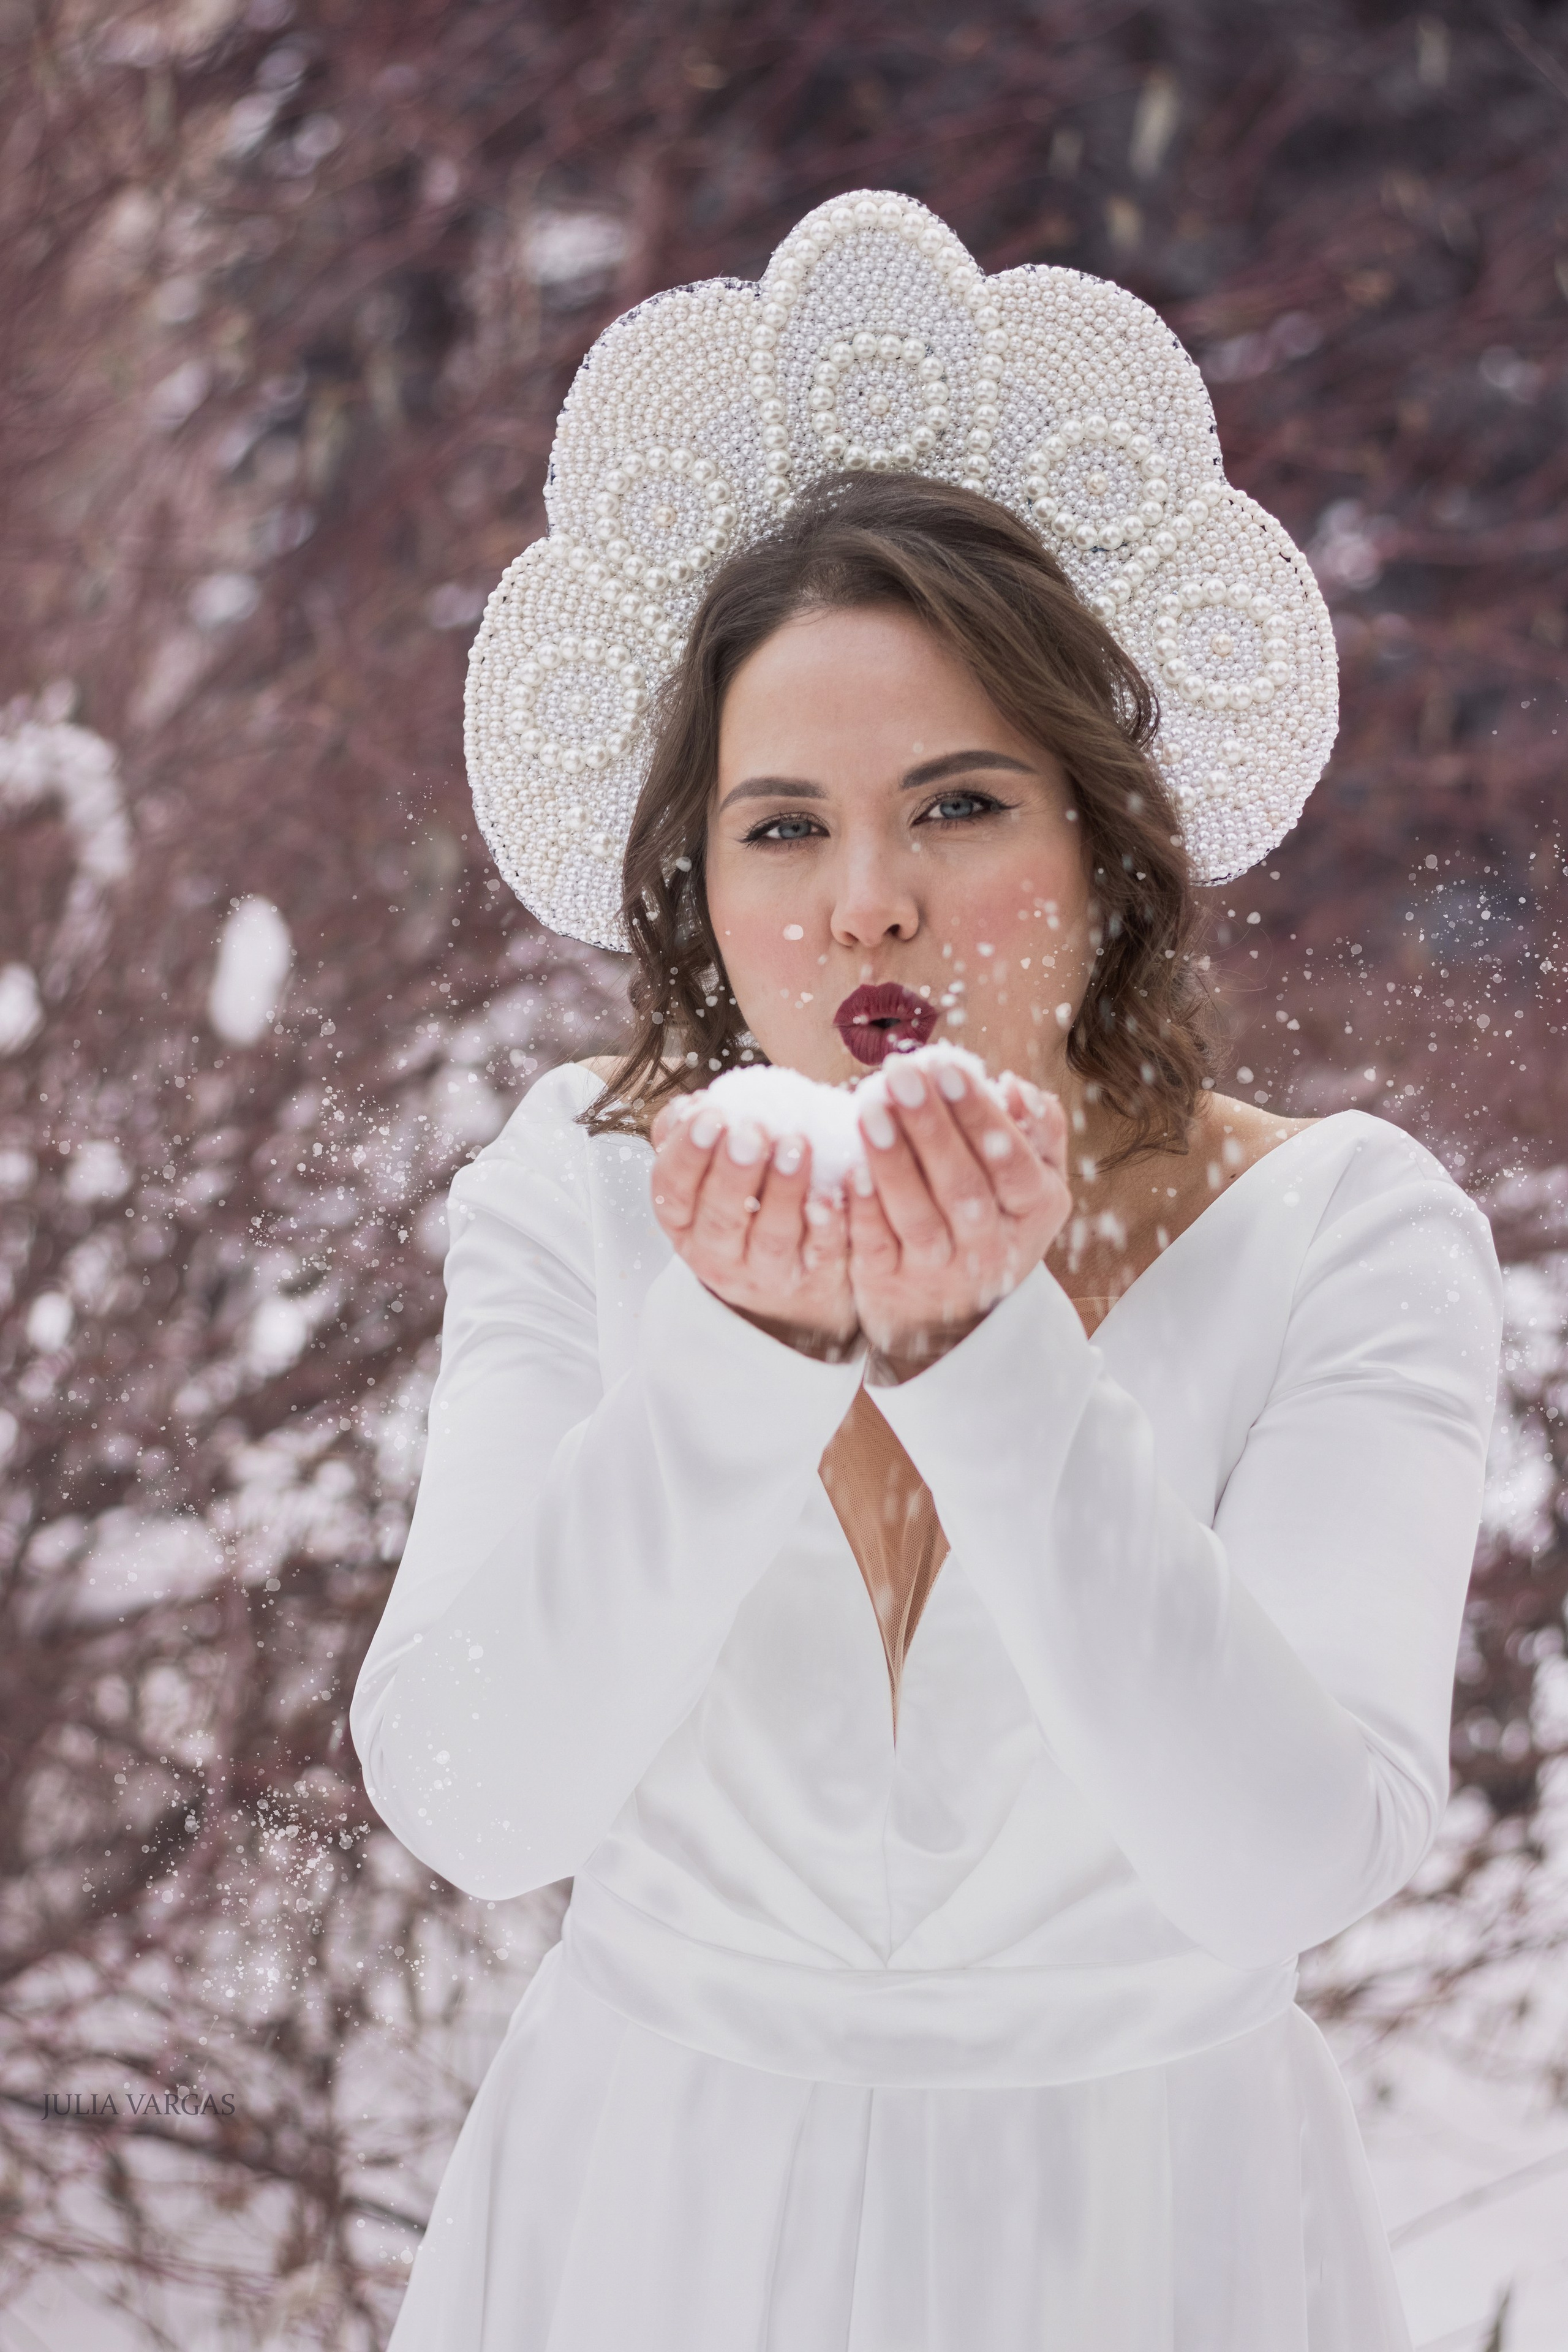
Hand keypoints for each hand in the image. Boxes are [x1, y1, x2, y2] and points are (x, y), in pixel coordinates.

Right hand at [649, 1099, 858, 1352]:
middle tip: (751, 1132)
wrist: (787, 1271)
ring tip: (796, 1145)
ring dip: (784, 1191)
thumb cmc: (742, 1202)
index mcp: (683, 1221)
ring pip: (772, 1237)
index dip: (688, 1154)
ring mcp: (765, 1272)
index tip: (709, 1115)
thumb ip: (692, 1138)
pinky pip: (822, 1253)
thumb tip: (691, 1106)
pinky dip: (829, 1224)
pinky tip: (834, 1192)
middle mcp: (716, 1254)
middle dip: (734, 1173)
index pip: (672, 1189)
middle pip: (720, 1218)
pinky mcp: (812, 1280)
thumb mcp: (705, 1173)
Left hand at [847, 1061, 1070, 1373]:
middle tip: (900, 1073)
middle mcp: (991, 1247)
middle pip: (962, 1187)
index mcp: (1032, 1211)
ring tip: (869, 1106)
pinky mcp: (889, 1284)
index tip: (949, 1066)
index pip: (1011, 1163)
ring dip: (892, 1161)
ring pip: (917, 1217)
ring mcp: (939, 1270)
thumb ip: (1038, 1132)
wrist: (955, 1318)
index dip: (981, 1117)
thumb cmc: (992, 1224)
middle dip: (931, 1127)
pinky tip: (846, 1167)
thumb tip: (1015, 1086)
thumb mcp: (1032, 1185)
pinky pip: (875, 1246)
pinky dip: (863, 1208)